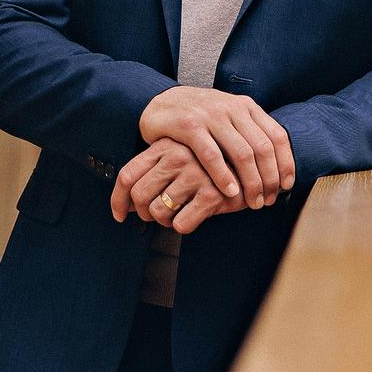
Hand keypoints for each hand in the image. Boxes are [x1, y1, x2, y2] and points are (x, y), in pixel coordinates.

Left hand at [110, 138, 246, 235]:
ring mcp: (196, 172)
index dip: (117, 200)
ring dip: (166, 221)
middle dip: (145, 214)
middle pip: (139, 196)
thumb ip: (155, 172)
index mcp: (167, 145)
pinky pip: (180, 224)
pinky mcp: (212, 193)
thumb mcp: (179, 157)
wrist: (254, 160)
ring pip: (159, 211)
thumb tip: (125, 207)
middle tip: (157, 217)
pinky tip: (196, 216)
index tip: (120, 217)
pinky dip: (183, 225)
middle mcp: (179, 155)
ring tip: (180, 214)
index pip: (127, 174)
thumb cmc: (208, 164)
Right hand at [138, 86, 294, 210]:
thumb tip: (276, 167)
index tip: (286, 186)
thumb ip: (249, 134)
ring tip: (252, 202)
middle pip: (262, 147)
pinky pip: (212, 154)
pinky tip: (230, 192)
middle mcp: (233, 108)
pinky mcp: (190, 125)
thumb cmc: (201, 117)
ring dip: (251, 181)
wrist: (163, 101)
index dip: (285, 163)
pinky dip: (224, 176)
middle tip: (267, 201)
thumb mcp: (229, 119)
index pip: (276, 136)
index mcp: (247, 107)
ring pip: (242, 152)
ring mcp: (212, 115)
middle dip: (269, 178)